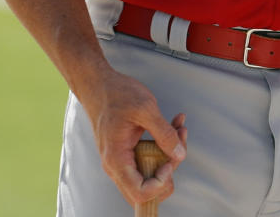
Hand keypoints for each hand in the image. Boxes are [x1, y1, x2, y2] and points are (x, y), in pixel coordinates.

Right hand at [78, 66, 186, 205]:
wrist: (99, 85)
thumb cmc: (117, 94)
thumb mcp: (146, 108)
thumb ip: (164, 133)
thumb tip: (180, 155)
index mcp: (117, 159)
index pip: (141, 194)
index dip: (160, 183)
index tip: (170, 160)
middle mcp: (117, 166)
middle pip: (147, 190)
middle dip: (169, 170)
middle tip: (178, 142)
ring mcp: (122, 160)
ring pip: (150, 174)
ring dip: (169, 155)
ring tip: (179, 129)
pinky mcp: (128, 152)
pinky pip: (149, 158)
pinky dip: (164, 146)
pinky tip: (174, 125)